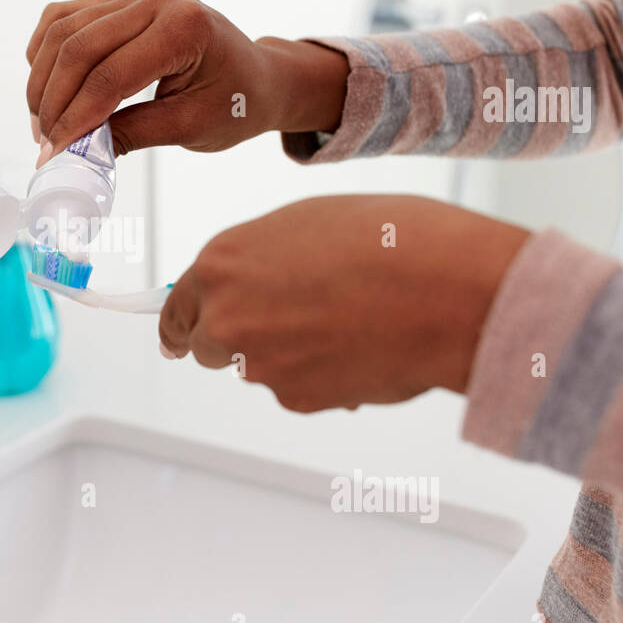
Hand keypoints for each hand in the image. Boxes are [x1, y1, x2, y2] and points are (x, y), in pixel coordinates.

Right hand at [25, 0, 347, 164]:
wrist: (258, 78)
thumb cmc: (236, 105)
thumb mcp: (189, 128)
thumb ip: (131, 134)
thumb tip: (74, 149)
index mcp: (185, 28)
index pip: (111, 75)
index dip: (75, 118)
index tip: (54, 153)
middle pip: (79, 47)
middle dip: (53, 101)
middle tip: (44, 143)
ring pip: (64, 30)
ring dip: (43, 79)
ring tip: (41, 123)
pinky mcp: (122, 0)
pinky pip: (67, 18)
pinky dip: (46, 51)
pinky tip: (44, 85)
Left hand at [158, 195, 530, 411]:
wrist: (446, 291)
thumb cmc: (390, 241)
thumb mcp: (306, 223)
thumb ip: (260, 258)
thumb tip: (248, 282)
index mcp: (221, 264)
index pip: (176, 309)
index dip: (184, 322)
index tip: (181, 336)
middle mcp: (227, 318)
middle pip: (208, 346)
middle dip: (236, 338)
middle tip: (287, 321)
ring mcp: (259, 365)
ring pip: (256, 368)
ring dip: (284, 354)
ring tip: (343, 321)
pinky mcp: (296, 399)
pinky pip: (297, 389)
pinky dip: (319, 375)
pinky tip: (360, 346)